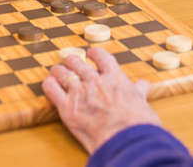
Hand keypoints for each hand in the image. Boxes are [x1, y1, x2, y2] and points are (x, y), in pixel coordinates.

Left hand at [43, 47, 161, 153]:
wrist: (126, 140)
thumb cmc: (138, 123)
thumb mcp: (142, 102)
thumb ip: (139, 91)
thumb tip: (143, 84)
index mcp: (114, 76)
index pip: (100, 56)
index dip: (94, 54)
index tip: (91, 55)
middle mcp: (95, 80)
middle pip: (77, 62)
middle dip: (72, 61)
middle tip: (70, 63)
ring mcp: (79, 92)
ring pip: (62, 72)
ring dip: (59, 71)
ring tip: (57, 71)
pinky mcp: (67, 108)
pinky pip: (51, 89)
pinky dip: (49, 84)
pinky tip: (50, 84)